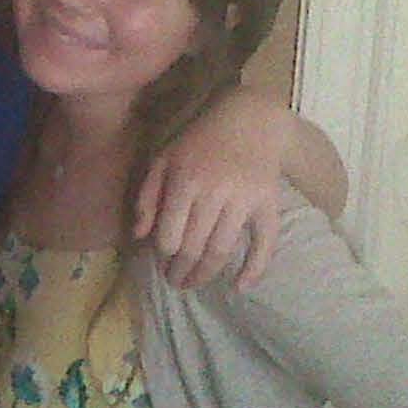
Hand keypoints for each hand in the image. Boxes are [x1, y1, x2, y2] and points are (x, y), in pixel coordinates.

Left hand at [134, 91, 291, 290]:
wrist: (250, 119)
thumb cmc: (200, 141)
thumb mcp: (164, 160)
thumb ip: (148, 196)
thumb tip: (139, 236)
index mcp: (185, 182)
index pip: (169, 235)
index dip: (162, 255)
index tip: (161, 261)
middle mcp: (215, 193)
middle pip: (193, 247)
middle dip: (180, 271)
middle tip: (174, 281)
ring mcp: (244, 201)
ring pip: (221, 250)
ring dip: (205, 274)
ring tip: (194, 283)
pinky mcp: (269, 204)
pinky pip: (265, 243)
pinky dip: (254, 269)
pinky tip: (240, 287)